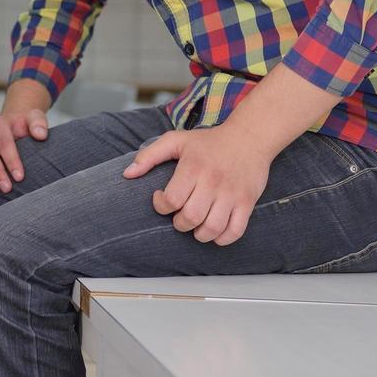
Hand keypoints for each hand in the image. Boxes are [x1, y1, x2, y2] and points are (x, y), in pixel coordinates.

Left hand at [123, 124, 271, 244]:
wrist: (248, 137)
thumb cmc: (208, 142)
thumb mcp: (176, 140)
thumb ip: (149, 156)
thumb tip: (127, 174)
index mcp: (193, 167)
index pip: (171, 200)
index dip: (161, 206)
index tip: (162, 199)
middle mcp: (212, 182)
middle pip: (190, 218)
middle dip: (179, 224)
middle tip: (179, 216)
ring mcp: (231, 194)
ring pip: (212, 228)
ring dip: (199, 234)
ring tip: (195, 226)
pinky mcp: (247, 202)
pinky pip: (235, 232)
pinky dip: (222, 239)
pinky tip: (214, 231)